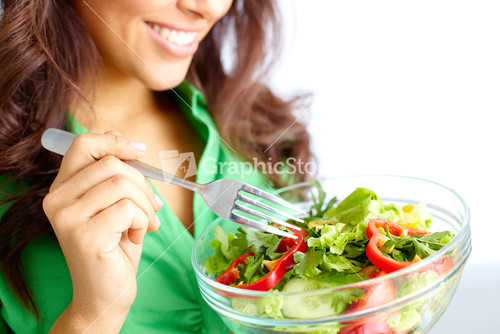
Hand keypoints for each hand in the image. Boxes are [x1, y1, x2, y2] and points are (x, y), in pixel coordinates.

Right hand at [43, 132, 161, 331]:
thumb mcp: (114, 205)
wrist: (105, 293)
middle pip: (111, 163)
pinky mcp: (85, 235)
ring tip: (145, 224)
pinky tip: (136, 237)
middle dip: (143, 183)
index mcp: (63, 188)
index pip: (84, 145)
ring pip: (122, 184)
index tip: (140, 151)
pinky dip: (143, 222)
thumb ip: (115, 176)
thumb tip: (130, 144)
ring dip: (145, 205)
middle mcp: (57, 200)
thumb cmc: (114, 246)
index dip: (115, 142)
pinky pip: (129, 209)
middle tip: (152, 206)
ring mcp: (68, 218)